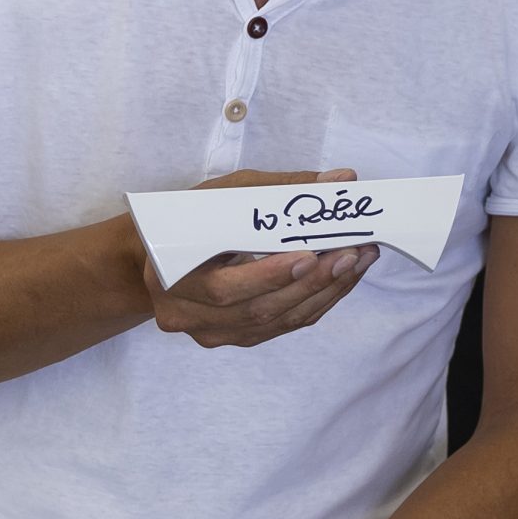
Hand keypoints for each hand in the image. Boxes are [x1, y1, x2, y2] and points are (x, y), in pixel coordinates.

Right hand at [144, 168, 377, 347]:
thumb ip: (280, 189)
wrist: (159, 255)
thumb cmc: (190, 219)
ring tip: (358, 261)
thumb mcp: (223, 194)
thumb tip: (340, 181)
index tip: (310, 254)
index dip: (269, 276)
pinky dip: (318, 301)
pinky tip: (342, 278)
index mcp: (172, 275)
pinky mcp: (236, 337)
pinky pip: (284, 325)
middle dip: (312, 282)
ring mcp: (212, 332)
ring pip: (277, 321)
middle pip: (258, 310)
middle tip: (352, 253)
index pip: (224, 287)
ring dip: (325, 292)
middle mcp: (186, 313)